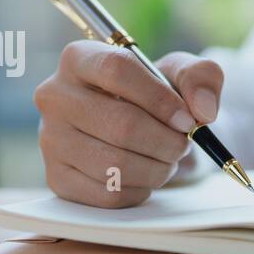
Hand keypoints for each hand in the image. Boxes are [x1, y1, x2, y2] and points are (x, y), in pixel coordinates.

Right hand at [33, 41, 223, 207]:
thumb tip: (203, 110)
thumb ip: (200, 76)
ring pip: (116, 164)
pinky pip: (109, 194)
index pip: (117, 70)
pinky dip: (140, 190)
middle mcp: (55, 96)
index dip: (161, 99)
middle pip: (121, 124)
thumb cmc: (156, 97)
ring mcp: (51, 140)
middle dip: (167, 141)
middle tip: (183, 145)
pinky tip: (145, 175)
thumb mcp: (181, 74)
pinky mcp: (58, 179)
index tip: (187, 120)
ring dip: (157, 169)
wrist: (137, 130)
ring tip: (167, 159)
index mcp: (79, 59)